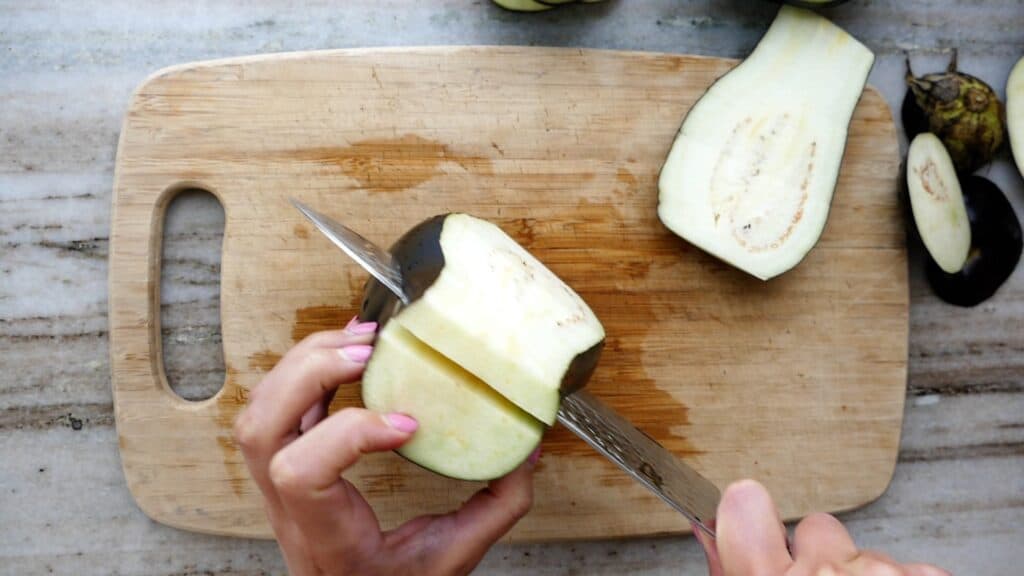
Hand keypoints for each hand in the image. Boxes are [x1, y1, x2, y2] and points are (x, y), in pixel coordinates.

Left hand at [233, 317, 538, 575]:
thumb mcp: (453, 558)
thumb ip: (495, 507)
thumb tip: (526, 451)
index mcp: (328, 538)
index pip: (303, 475)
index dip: (350, 433)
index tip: (408, 424)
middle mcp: (290, 511)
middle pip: (264, 430)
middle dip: (312, 374)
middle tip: (370, 351)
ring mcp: (277, 489)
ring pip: (259, 412)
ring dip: (305, 363)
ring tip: (360, 340)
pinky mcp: (283, 467)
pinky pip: (275, 407)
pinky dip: (306, 368)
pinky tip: (346, 349)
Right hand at [693, 480, 949, 575]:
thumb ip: (728, 569)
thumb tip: (705, 527)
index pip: (743, 502)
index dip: (750, 514)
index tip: (752, 521)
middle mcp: (823, 571)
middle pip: (816, 529)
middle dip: (821, 559)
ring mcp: (879, 572)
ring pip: (867, 553)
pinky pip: (913, 568)